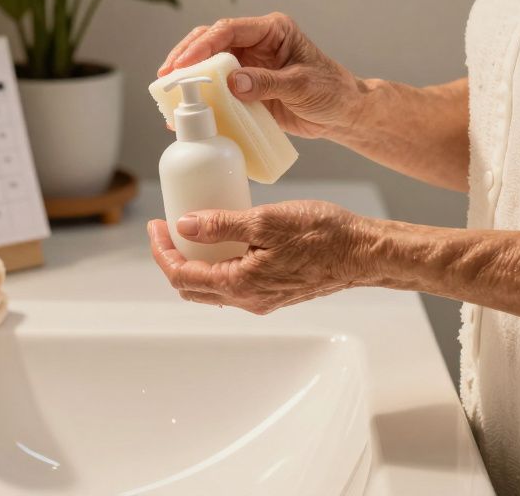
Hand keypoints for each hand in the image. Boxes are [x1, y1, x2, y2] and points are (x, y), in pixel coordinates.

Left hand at [146, 200, 375, 314]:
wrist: (364, 252)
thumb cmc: (324, 234)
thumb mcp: (266, 220)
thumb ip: (222, 224)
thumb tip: (185, 226)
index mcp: (240, 284)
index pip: (182, 275)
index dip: (161, 251)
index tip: (156, 226)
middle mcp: (248, 299)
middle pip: (192, 286)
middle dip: (172, 258)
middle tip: (166, 229)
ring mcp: (262, 298)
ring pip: (212, 286)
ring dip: (195, 262)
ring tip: (191, 230)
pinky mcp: (275, 292)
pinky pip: (233, 283)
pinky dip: (218, 264)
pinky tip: (224, 240)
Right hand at [156, 13, 363, 140]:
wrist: (343, 115)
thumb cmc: (331, 91)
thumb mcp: (301, 86)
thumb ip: (267, 83)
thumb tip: (232, 83)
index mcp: (272, 30)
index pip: (229, 29)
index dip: (203, 44)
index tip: (184, 63)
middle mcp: (256, 44)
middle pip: (211, 42)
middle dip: (186, 57)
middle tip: (166, 77)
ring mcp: (248, 66)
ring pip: (209, 65)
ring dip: (189, 78)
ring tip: (168, 94)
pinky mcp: (245, 88)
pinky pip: (217, 89)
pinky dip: (201, 99)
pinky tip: (186, 112)